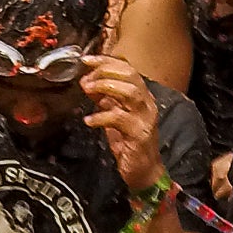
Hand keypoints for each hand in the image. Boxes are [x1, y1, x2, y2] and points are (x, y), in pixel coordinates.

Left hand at [81, 54, 163, 191]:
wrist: (144, 172)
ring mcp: (145, 118)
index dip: (107, 61)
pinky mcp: (139, 134)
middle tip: (86, 77)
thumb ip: (104, 99)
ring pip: (130, 92)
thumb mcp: (114, 117)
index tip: (86, 60)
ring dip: (106, 87)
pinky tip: (89, 120)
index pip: (127, 69)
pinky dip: (102, 116)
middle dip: (106, 71)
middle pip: (130, 75)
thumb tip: (87, 82)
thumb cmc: (129, 144)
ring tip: (87, 90)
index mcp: (142, 96)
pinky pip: (120, 119)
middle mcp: (147, 103)